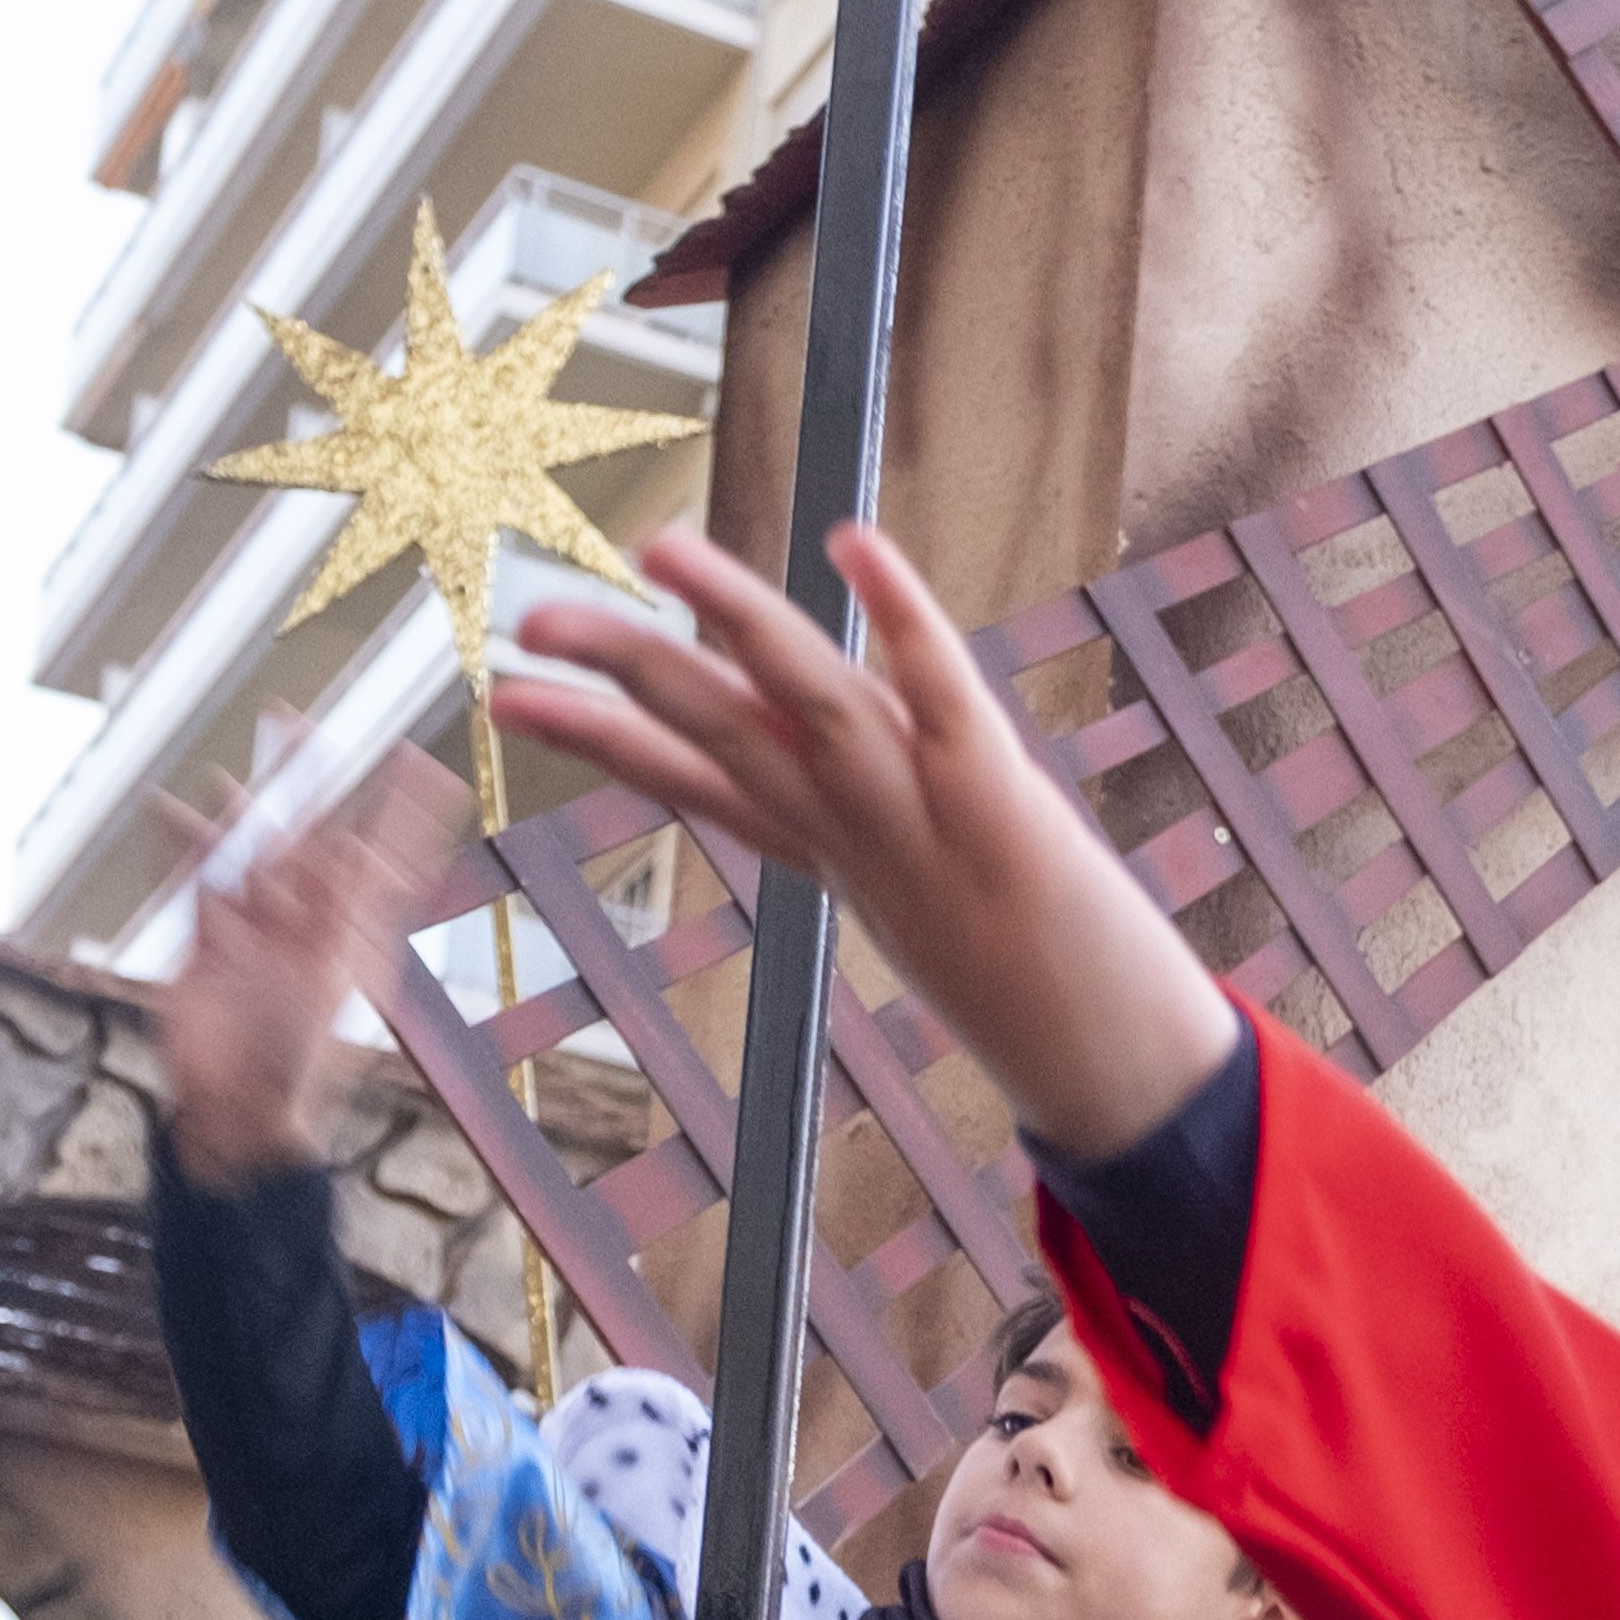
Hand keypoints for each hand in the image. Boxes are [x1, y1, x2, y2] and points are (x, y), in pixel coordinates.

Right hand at [162, 755, 452, 1183]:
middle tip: (295, 721)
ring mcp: (256, 926)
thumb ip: (348, 907)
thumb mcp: (336, 976)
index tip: (417, 758)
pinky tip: (169, 807)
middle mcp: (309, 919)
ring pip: (246, 848)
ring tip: (228, 778)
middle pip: (308, 832)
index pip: (385, 852)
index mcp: (358, 929)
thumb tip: (360, 843)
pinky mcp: (206, 940)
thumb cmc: (302, 1059)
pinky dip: (181, 841)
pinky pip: (193, 877)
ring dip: (238, 811)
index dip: (402, 808)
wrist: (237, 1111)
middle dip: (303, 780)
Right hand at [502, 525, 1241, 1160]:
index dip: (599, 742)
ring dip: (734, 622)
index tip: (502, 700)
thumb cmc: (1030, 985)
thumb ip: (870, 833)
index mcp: (832, 855)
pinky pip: (942, 697)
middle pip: (726, 737)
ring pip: (809, 703)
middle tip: (526, 620)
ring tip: (658, 552)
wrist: (1117, 1076)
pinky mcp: (1001, 804)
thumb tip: (822, 769)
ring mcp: (925, 820)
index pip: (695, 787)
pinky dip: (901, 619)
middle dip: (625, 672)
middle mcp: (859, 834)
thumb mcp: (920, 904)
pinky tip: (852, 543)